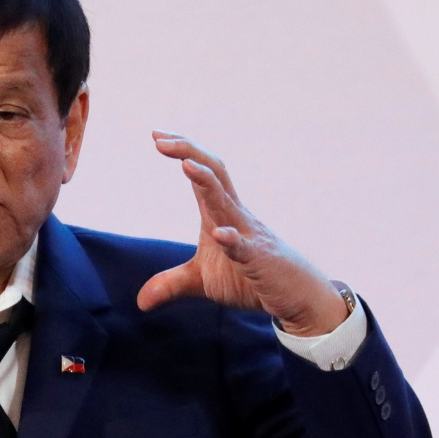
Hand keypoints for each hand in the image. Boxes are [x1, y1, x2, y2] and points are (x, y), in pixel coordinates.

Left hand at [137, 131, 347, 336]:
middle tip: (160, 139)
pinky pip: (246, 249)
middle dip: (189, 153)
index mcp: (221, 215)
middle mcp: (236, 217)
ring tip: (186, 165)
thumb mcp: (204, 282)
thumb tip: (140, 302)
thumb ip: (172, 284)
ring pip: (227, 204)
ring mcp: (250, 237)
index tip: (157, 135)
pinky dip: (233, 241)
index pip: (202, 175)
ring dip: (207, 184)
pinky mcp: (261, 263)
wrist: (298, 298)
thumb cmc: (252, 280)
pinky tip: (219, 234)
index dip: (182, 152)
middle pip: (214, 174)